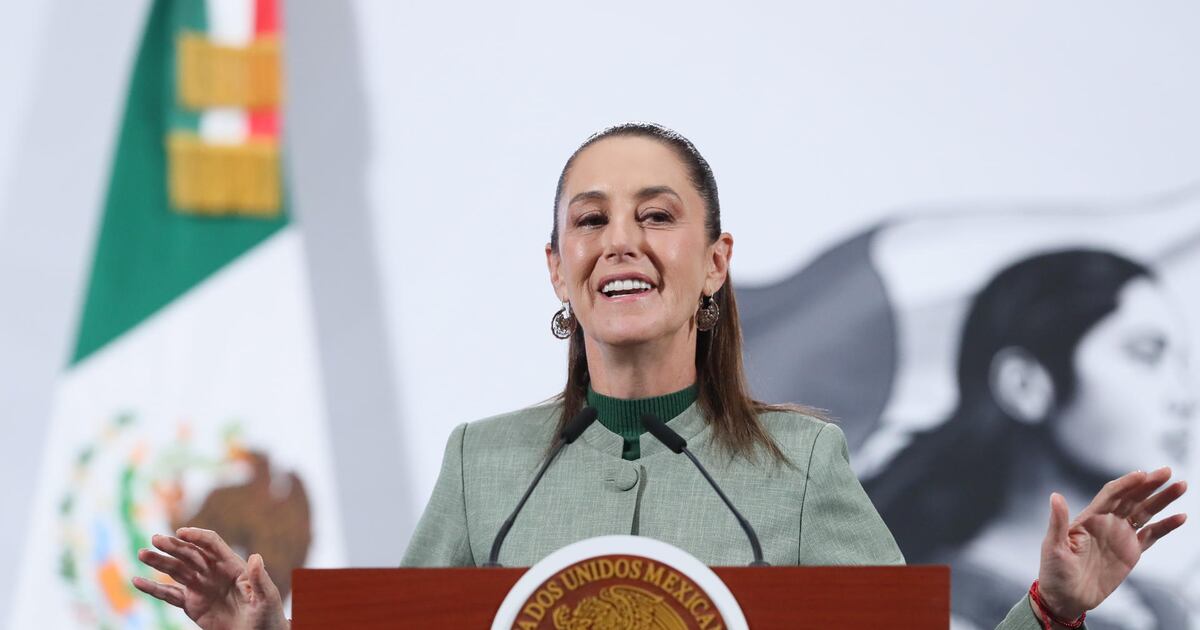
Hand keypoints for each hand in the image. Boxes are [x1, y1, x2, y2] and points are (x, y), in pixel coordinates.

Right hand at [132, 527, 288, 629]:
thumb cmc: (267, 616)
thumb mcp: (266, 597)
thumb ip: (259, 579)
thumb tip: (255, 557)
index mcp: (233, 566)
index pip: (212, 545)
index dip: (197, 537)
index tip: (181, 533)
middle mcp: (214, 573)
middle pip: (191, 554)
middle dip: (174, 546)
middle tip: (155, 539)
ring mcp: (201, 587)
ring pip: (177, 571)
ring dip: (159, 562)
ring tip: (142, 554)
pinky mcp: (192, 605)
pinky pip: (169, 595)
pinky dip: (153, 588)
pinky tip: (137, 581)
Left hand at [1036, 467, 1187, 622]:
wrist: (1066, 597)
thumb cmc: (1054, 571)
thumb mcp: (1053, 546)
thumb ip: (1058, 522)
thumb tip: (1055, 496)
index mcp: (1089, 518)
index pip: (1112, 494)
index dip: (1127, 483)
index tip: (1143, 474)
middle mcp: (1107, 522)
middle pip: (1132, 498)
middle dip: (1149, 485)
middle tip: (1168, 472)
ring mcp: (1121, 536)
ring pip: (1145, 512)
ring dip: (1162, 500)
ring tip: (1181, 486)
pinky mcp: (1131, 552)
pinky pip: (1152, 535)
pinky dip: (1166, 525)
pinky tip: (1180, 516)